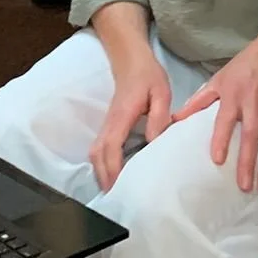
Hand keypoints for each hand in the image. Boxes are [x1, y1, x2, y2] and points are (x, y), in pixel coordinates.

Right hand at [90, 49, 172, 192]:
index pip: (111, 146)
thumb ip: (159, 117)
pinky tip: (114, 172)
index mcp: (122, 116)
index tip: (116, 187)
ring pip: (96, 152)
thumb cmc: (148, 76)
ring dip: (101, 171)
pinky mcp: (109, 124)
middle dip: (103, 176)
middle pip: (97, 154)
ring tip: (114, 190)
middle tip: (115, 197)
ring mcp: (107, 123)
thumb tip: (154, 143)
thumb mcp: (161, 93)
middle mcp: (110, 122)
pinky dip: (103, 163)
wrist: (131, 60)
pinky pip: (100, 147)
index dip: (112, 168)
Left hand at [173, 23, 257, 193]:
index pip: (225, 119)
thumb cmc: (243, 67)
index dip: (221, 139)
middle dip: (248, 161)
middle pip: (252, 134)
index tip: (217, 160)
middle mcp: (254, 102)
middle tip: (244, 186)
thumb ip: (199, 101)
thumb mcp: (218, 79)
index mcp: (233, 94)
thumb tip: (175, 120)